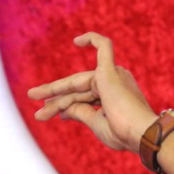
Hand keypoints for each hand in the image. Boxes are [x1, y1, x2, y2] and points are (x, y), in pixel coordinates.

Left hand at [27, 32, 157, 152]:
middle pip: (76, 90)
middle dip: (56, 101)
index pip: (82, 96)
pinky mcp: (110, 71)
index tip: (47, 114)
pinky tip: (76, 41)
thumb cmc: (123, 133)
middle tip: (38, 114)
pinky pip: (103, 46)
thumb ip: (80, 112)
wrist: (140, 135)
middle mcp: (115, 80)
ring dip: (55, 92)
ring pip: (76, 83)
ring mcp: (113, 75)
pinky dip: (92, 39)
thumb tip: (63, 110)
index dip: (63, 104)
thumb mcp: (96, 122)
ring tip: (33, 97)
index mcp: (114, 94)